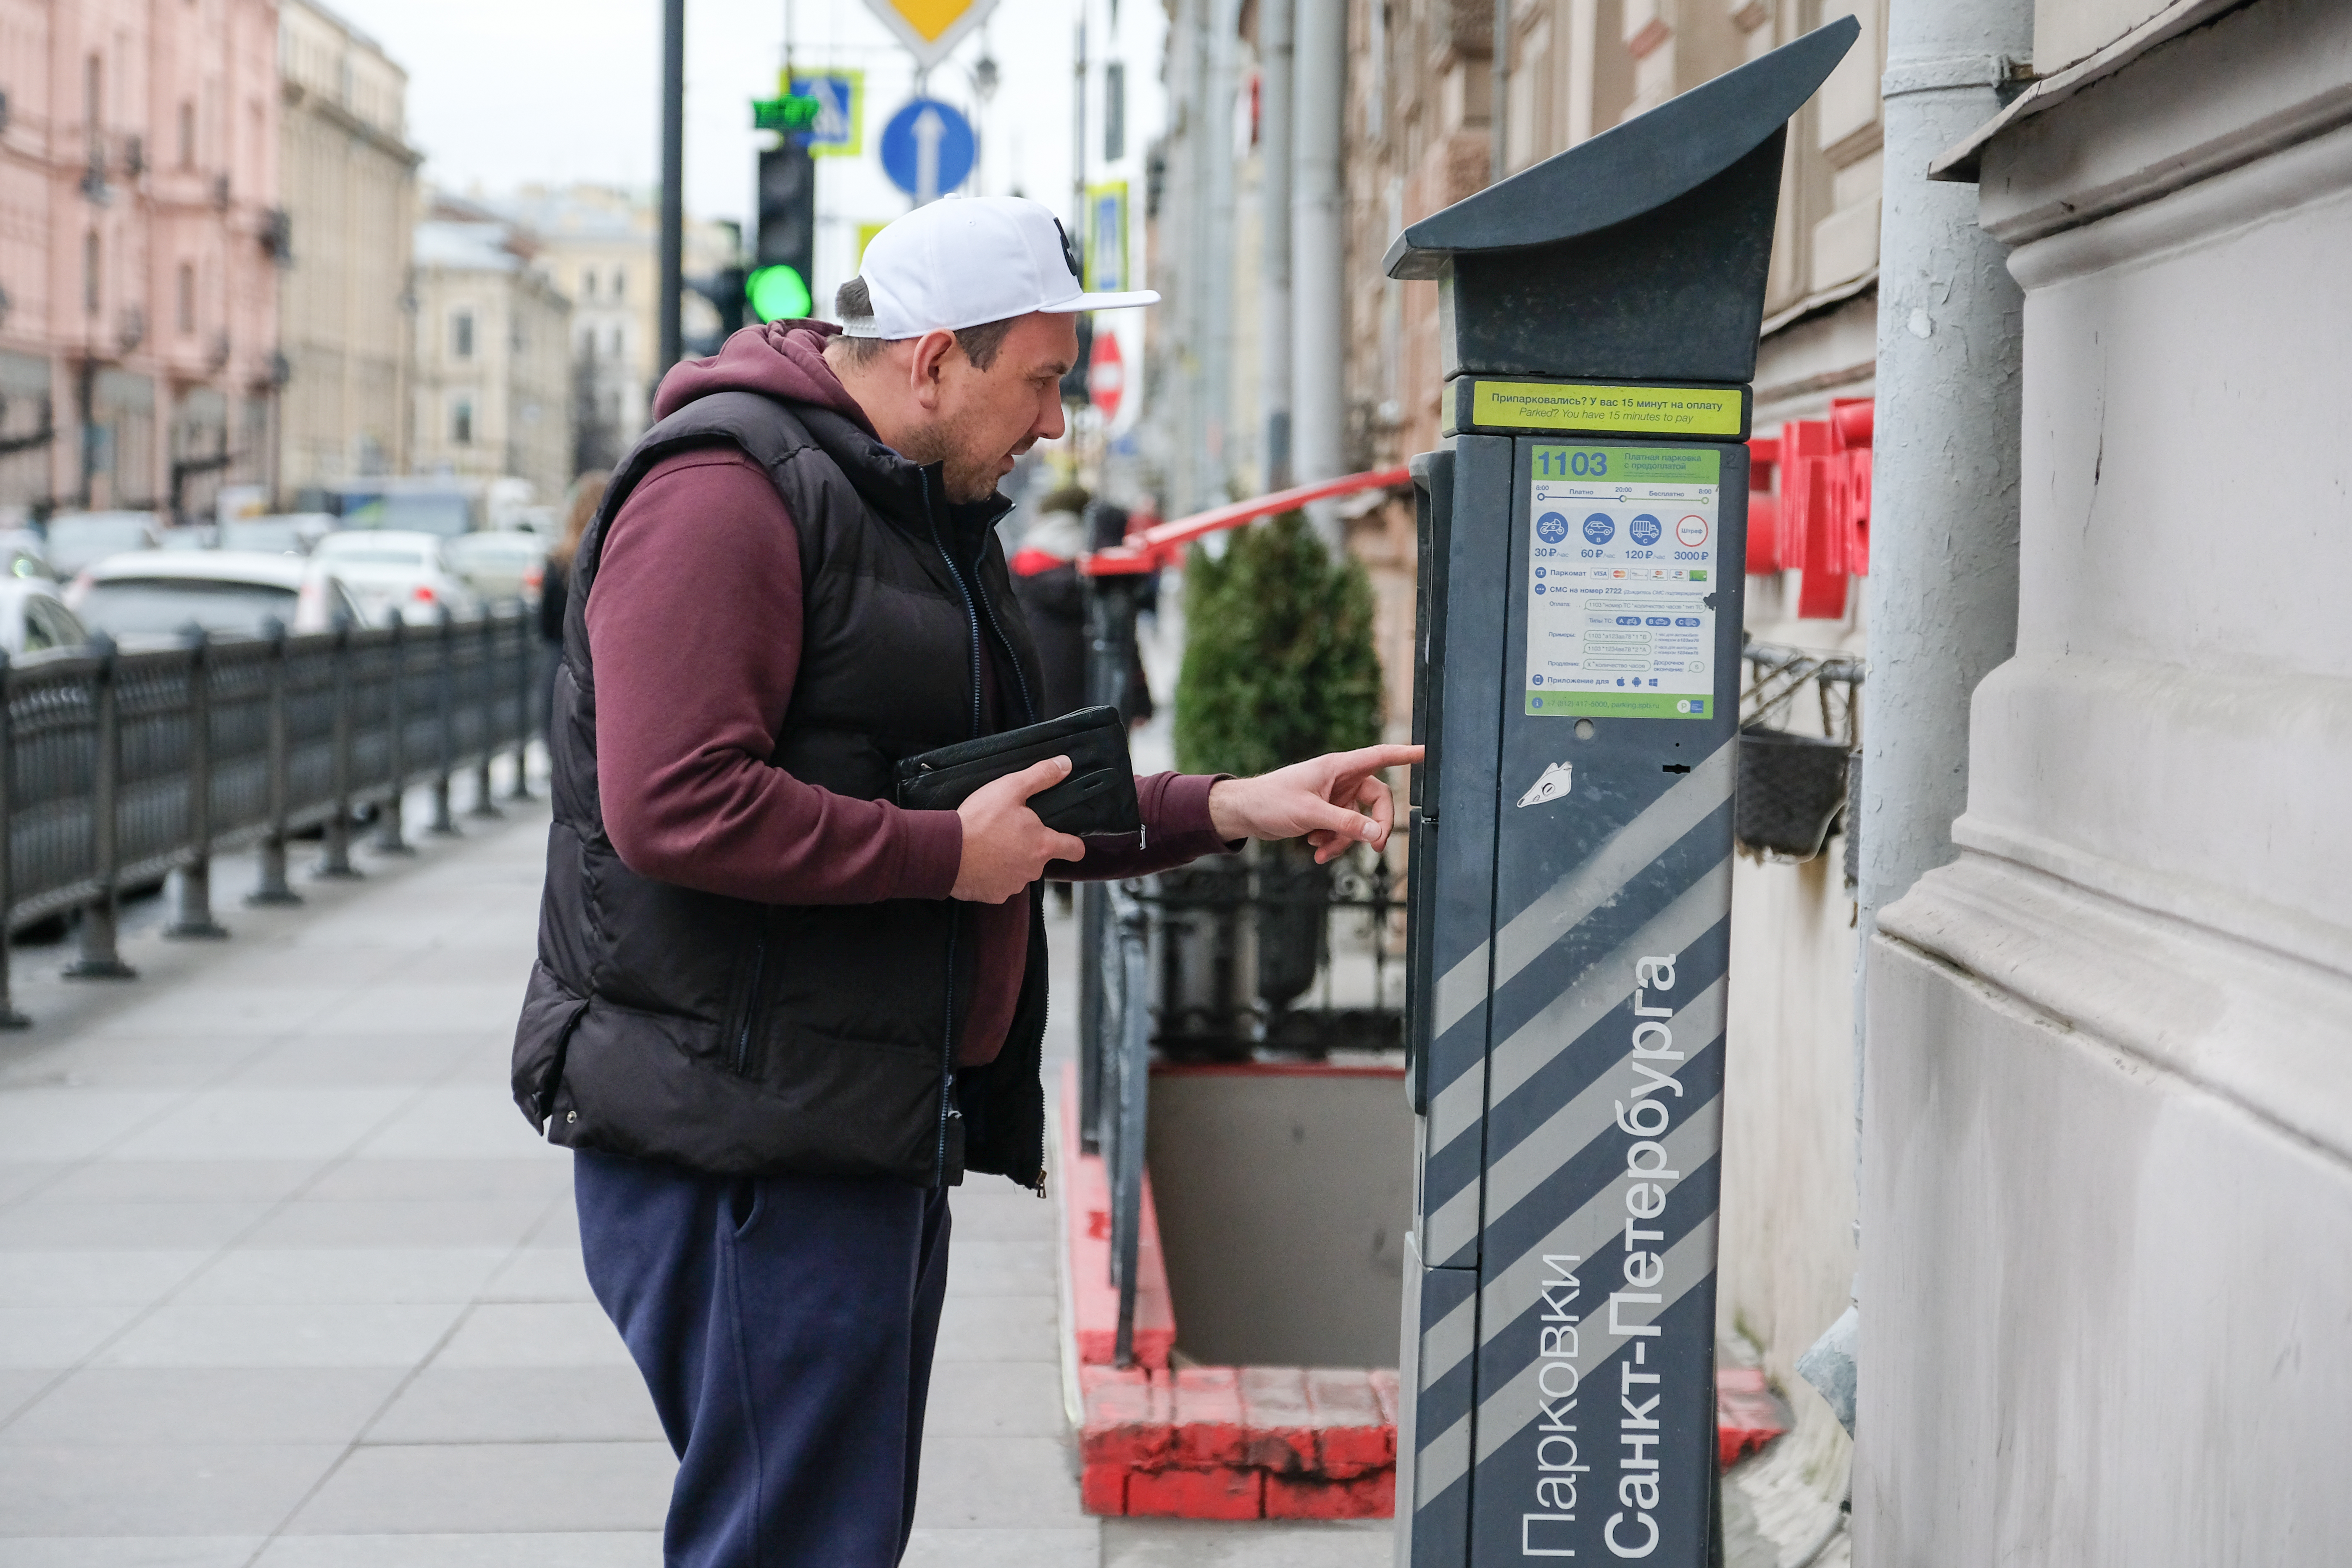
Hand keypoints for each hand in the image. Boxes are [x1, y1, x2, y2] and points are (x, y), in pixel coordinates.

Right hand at [951, 756, 1087, 901]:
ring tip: (990, 845)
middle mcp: (1033, 869)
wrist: (946, 850)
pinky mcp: (994, 895)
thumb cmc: (979, 820)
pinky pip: (999, 884)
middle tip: (1008, 831)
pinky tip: (980, 861)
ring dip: (1010, 860)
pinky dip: (992, 874)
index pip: (1074, 849)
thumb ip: (1041, 776)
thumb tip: (1065, 764)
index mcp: (1042, 845)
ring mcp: (1013, 885)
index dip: (1073, 843)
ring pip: (1019, 871)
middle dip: (1029, 846)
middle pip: (1041, 858)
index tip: (1067, 840)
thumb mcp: (1010, 788)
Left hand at [1207, 744, 1424, 863]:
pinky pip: (1342, 829)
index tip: (1426, 752)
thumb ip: (1346, 824)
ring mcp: (1333, 796)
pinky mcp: (1324, 812)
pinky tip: (1314, 848)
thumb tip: (1377, 834)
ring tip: (1322, 852)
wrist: (1243, 813)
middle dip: (1374, 825)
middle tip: (1374, 848)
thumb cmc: (1270, 802)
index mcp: (1338, 767)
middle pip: (1376, 799)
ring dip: (1345, 840)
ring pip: (1358, 820)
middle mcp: (1339, 779)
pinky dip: (1332, 842)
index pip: (1379, 756)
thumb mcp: (1310, 814)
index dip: (1404, 754)